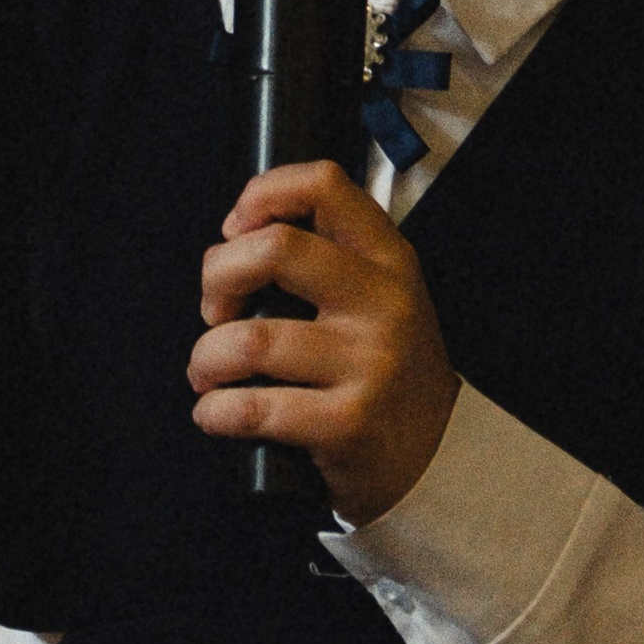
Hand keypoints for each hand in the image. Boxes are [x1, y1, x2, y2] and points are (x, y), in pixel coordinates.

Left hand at [189, 159, 459, 525]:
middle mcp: (384, 303)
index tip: (237, 231)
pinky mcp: (348, 423)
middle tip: (215, 313)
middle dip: (218, 278)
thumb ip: (327, 260)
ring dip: (206, 360)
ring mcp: (369, 363)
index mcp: (388, 260)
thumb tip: (235, 242)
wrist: (437, 458)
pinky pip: (253, 408)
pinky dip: (215, 412)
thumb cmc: (384, 373)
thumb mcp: (380, 299)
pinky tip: (219, 415)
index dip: (262, 195)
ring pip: (248, 340)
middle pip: (275, 249)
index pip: (324, 185)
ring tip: (210, 376)